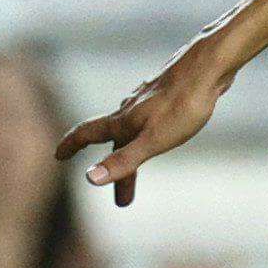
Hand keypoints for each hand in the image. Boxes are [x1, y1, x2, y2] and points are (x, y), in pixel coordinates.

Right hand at [57, 50, 226, 206]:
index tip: (58, 155)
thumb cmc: (184, 105)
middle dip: (116, 170)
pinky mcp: (169, 93)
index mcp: (124, 121)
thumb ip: (123, 160)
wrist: (209, 67)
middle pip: (116, 142)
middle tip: (123, 200)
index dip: (71, 145)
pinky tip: (156, 127)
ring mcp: (149, 99)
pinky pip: (150, 118)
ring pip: (133, 131)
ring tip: (139, 169)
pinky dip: (145, 133)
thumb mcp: (154, 140)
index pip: (87, 134)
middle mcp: (131, 108)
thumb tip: (89, 178)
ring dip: (131, 152)